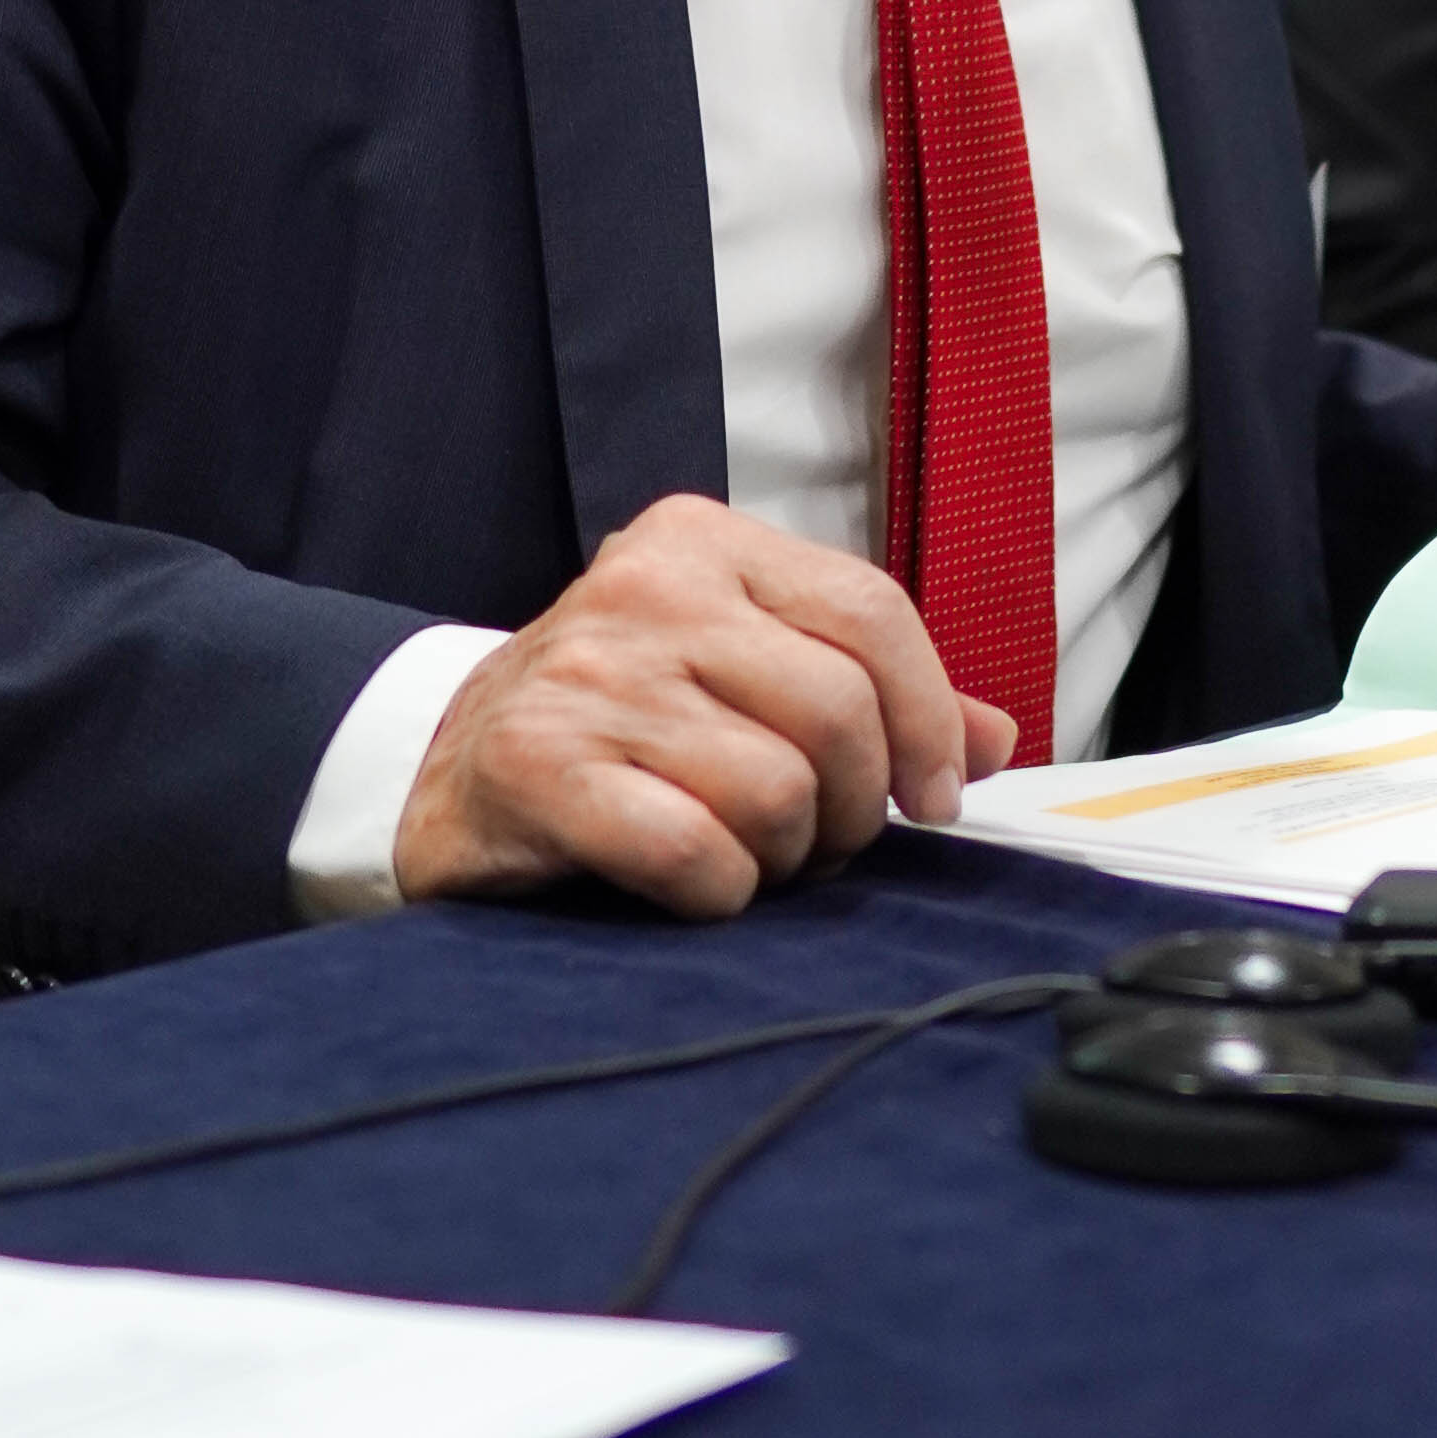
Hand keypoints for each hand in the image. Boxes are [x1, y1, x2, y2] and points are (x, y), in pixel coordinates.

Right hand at [392, 495, 1017, 917]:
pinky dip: (718, 894)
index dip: (929, 717)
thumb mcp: (738, 671)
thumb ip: (866, 690)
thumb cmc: (618, 724)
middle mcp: (643, 590)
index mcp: (702, 543)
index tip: (936, 796)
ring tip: (743, 857)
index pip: (872, 610)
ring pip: (777, 790)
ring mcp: (586, 676)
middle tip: (820, 844)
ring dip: (782, 857)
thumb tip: (995, 736)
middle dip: (854, 806)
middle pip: (838, 709)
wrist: (442, 772)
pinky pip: (695, 852)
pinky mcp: (537, 766)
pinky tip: (690, 886)